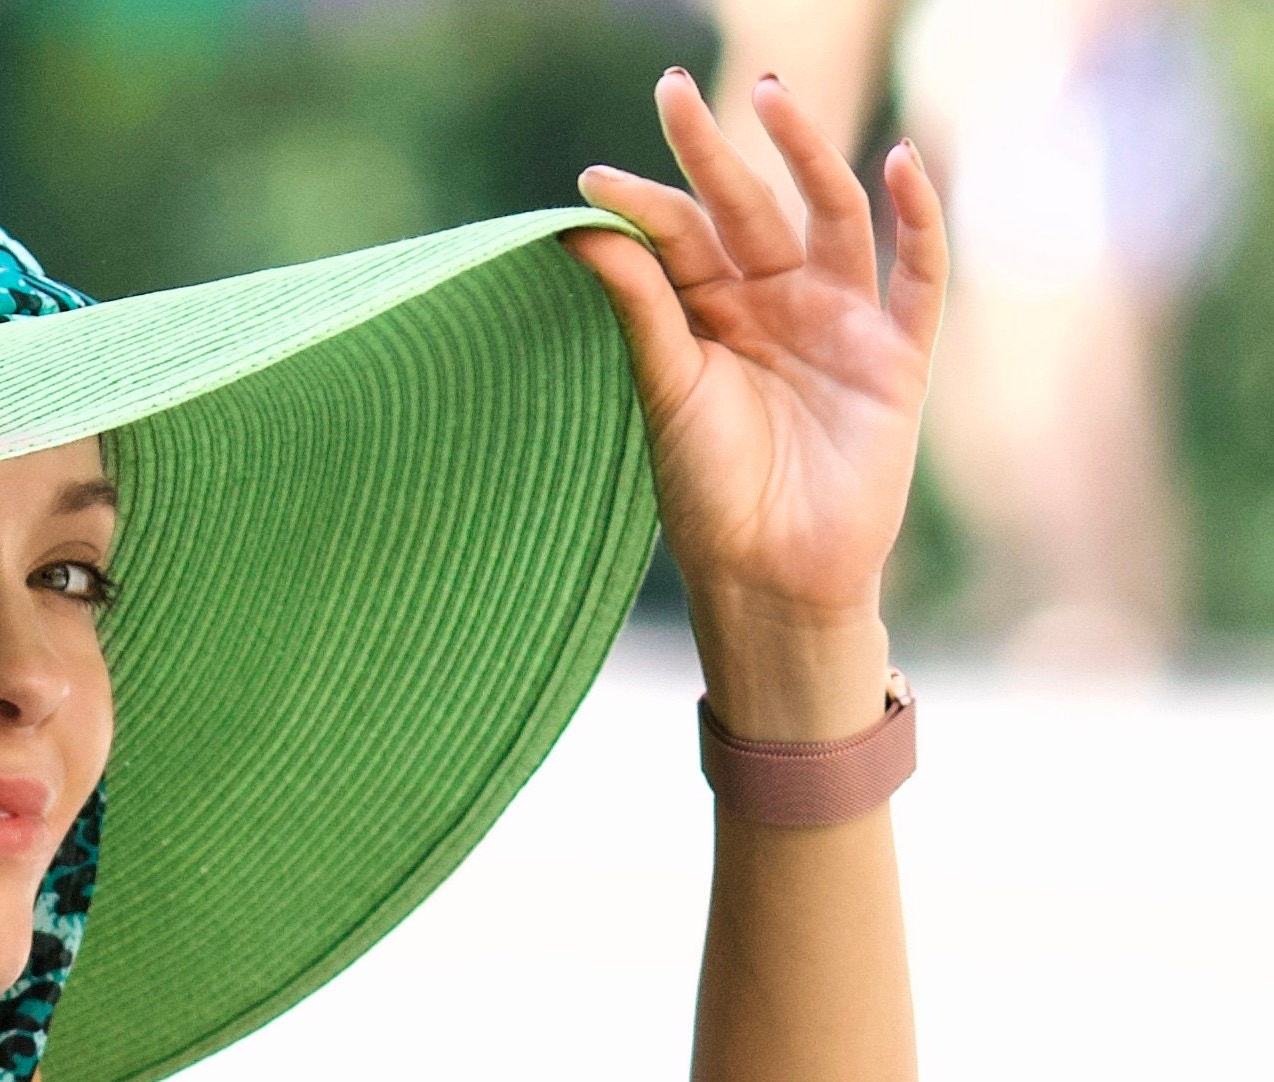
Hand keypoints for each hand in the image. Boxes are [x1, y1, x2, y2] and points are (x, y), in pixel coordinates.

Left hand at [557, 70, 948, 739]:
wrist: (773, 575)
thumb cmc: (709, 494)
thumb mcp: (667, 390)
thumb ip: (639, 306)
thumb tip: (578, 227)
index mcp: (711, 320)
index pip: (679, 239)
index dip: (644, 203)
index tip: (593, 179)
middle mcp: (776, 308)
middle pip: (750, 209)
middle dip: (717, 151)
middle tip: (671, 91)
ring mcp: (840, 325)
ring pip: (831, 217)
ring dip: (808, 154)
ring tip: (773, 95)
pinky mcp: (897, 356)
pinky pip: (918, 275)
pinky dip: (917, 219)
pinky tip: (900, 163)